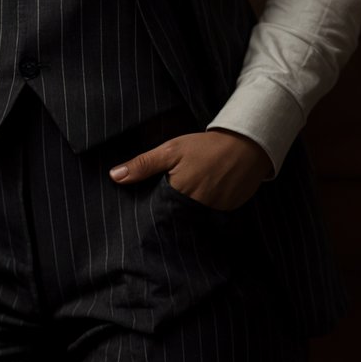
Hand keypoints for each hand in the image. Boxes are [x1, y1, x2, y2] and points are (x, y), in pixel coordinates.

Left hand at [108, 127, 272, 209]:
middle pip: (176, 217)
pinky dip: (207, 209)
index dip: (152, 208)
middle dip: (170, 212)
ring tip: (190, 196)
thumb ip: (144, 164)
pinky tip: (206, 196)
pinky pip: (211, 216)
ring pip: (194, 218)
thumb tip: (114, 176)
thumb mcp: (171, 150)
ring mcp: (215, 212)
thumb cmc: (204, 145)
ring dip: (189, 211)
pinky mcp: (229, 212)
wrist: (246, 143)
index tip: (148, 206)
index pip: (158, 211)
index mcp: (180, 193)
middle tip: (172, 198)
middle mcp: (198, 208)